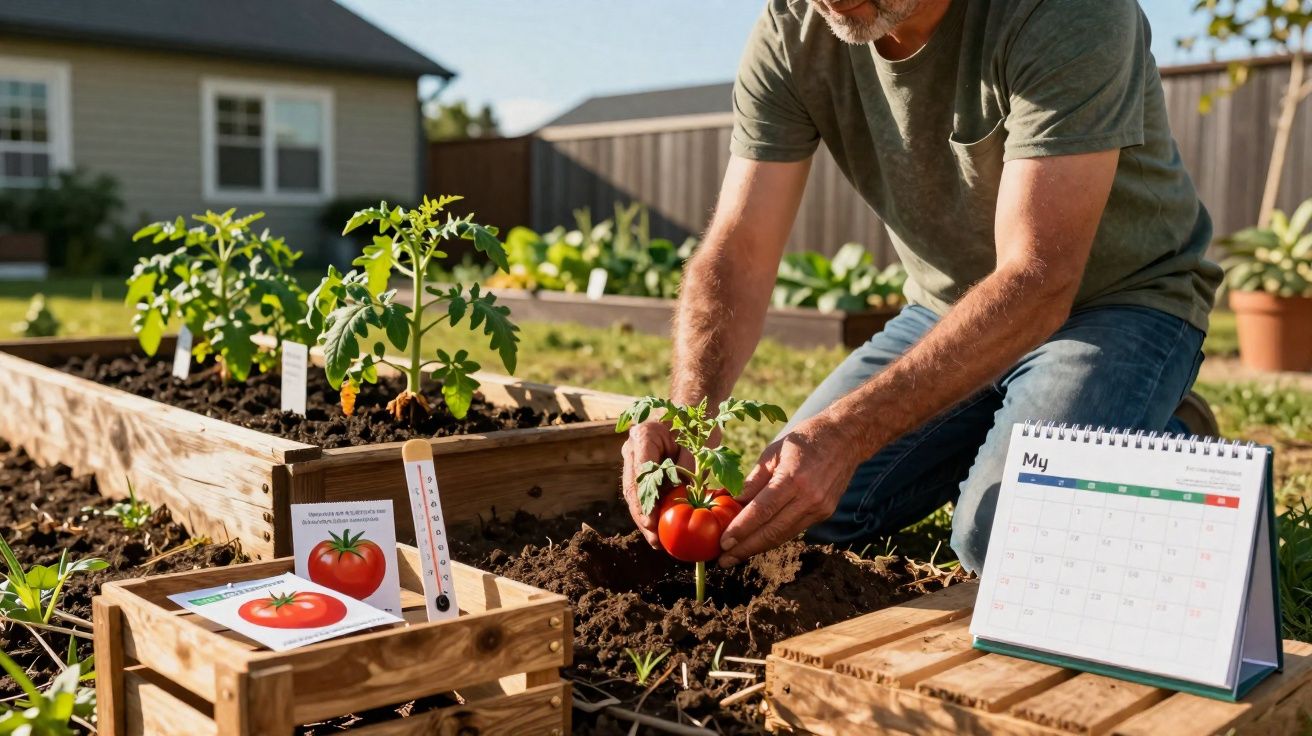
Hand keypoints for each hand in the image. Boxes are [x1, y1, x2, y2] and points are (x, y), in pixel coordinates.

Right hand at [621, 419, 692, 547]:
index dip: (644, 499)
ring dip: (644, 519)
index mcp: (644, 435)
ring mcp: (634, 460)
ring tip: (656, 541)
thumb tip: (688, 498)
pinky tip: (658, 532)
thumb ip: (690, 469)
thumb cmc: (699, 426)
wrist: (692, 413)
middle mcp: (633, 448)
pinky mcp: (640, 472)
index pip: (641, 471)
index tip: (652, 520)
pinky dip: (650, 513)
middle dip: (642, 516)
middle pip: (633, 487)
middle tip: (654, 538)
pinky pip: (642, 495)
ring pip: (634, 494)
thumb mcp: (699, 445)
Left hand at [717, 415, 864, 566]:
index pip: (762, 511)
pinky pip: (794, 529)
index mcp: (793, 478)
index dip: (741, 530)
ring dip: (758, 547)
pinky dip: (774, 536)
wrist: (846, 438)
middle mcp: (808, 498)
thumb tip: (733, 502)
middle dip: (745, 548)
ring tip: (736, 554)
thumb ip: (753, 480)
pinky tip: (757, 541)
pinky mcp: (825, 513)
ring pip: (783, 535)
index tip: (723, 543)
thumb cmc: (805, 439)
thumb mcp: (773, 452)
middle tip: (724, 560)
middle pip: (772, 531)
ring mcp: (819, 508)